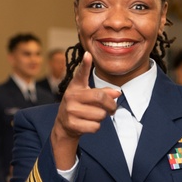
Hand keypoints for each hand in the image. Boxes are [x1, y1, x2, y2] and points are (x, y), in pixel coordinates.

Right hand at [51, 52, 118, 167]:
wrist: (64, 125)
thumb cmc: (80, 107)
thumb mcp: (89, 96)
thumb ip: (104, 92)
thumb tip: (117, 93)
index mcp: (76, 86)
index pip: (81, 74)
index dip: (85, 64)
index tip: (88, 54)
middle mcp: (71, 96)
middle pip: (100, 97)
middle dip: (111, 105)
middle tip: (113, 108)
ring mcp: (70, 110)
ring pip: (100, 114)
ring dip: (102, 117)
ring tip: (94, 116)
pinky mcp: (71, 124)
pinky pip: (95, 126)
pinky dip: (96, 127)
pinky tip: (88, 124)